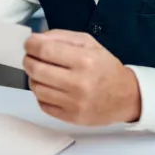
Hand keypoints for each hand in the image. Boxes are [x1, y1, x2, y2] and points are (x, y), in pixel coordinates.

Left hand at [23, 30, 140, 125]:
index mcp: (84, 60)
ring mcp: (74, 103)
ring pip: (36, 88)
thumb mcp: (89, 43)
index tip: (29, 44)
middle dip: (28, 60)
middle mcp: (78, 82)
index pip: (44, 50)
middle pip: (36, 69)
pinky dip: (41, 94)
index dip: (31, 45)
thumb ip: (61, 37)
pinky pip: (42, 104)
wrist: (126, 97)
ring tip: (42, 73)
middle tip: (31, 57)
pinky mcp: (71, 117)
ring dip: (33, 78)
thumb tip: (35, 39)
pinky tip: (50, 88)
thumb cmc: (105, 68)